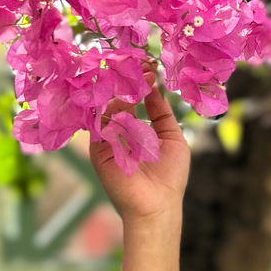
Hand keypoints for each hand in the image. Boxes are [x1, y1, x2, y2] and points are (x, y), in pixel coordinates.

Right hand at [88, 61, 189, 224]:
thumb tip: (154, 87)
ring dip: (118, 91)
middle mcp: (119, 133)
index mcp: (137, 131)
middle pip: (116, 100)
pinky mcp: (97, 150)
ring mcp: (107, 141)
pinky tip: (120, 97)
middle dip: (126, 82)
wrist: (158, 205)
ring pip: (106, 108)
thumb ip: (162, 114)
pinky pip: (97, 124)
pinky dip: (106, 108)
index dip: (139, 83)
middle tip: (135, 65)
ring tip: (130, 78)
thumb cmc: (170, 176)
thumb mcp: (173, 138)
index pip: (132, 100)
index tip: (147, 66)